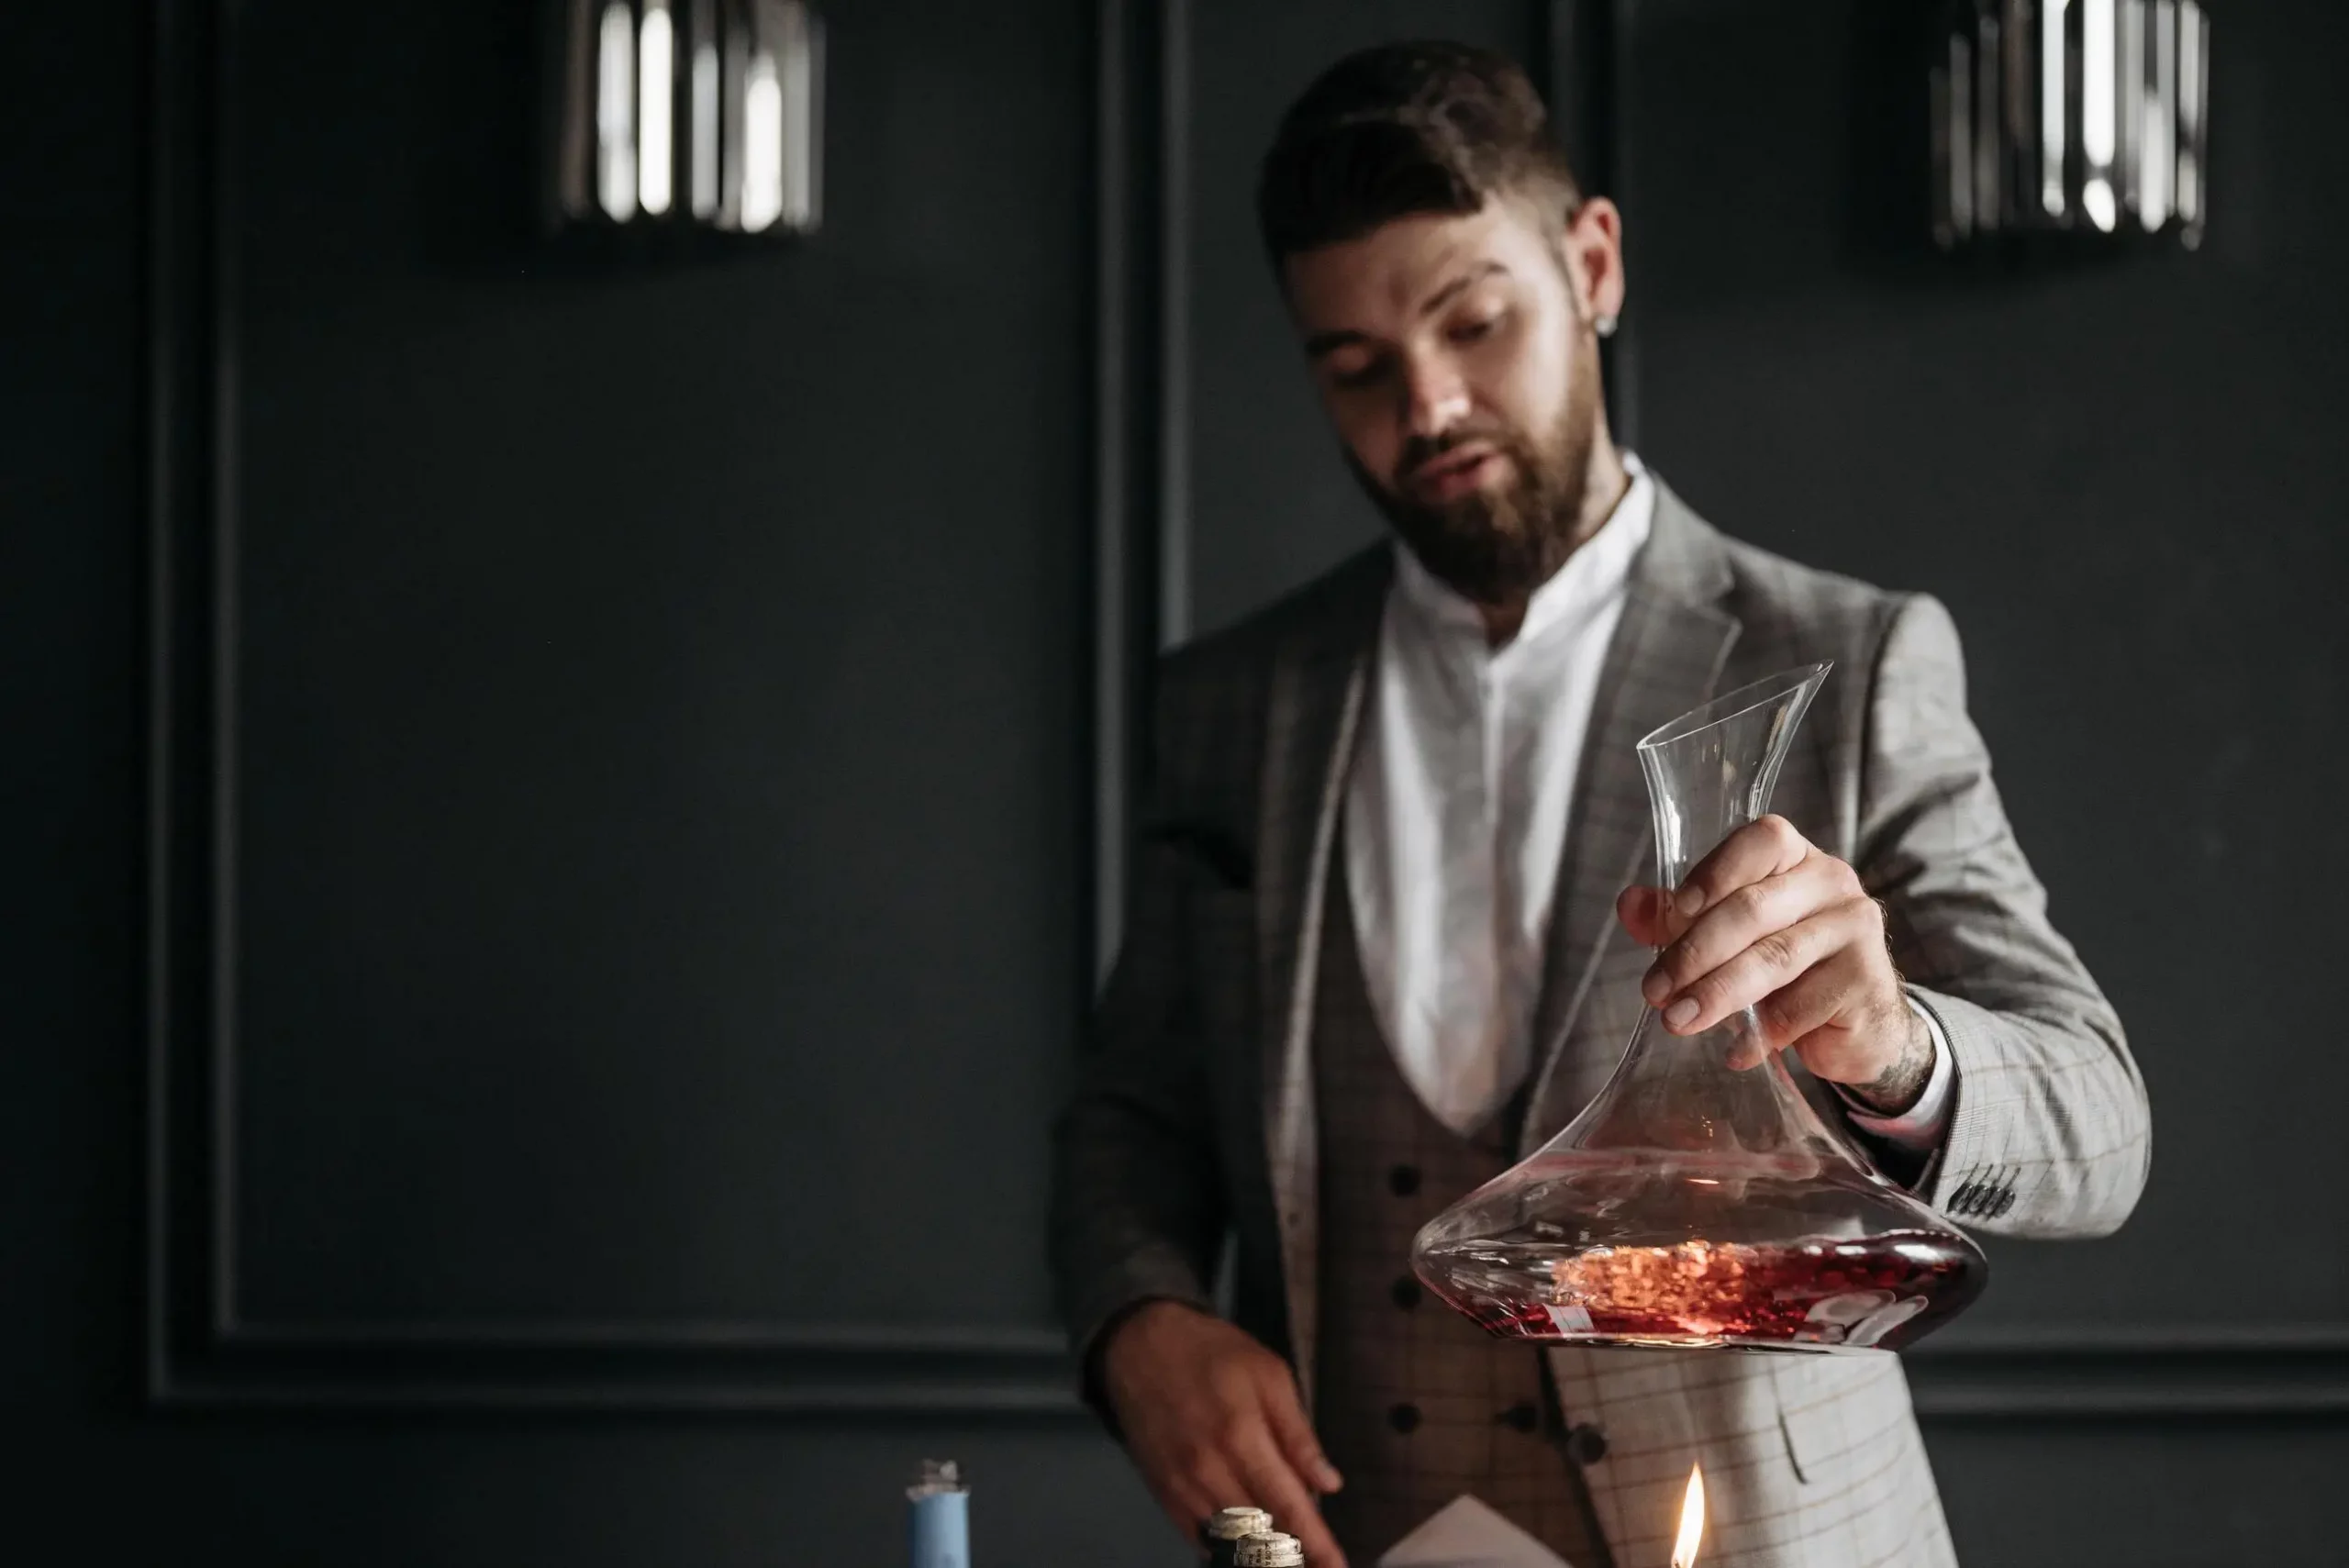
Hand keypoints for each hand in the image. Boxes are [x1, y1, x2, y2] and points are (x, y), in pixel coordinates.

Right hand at [1099, 1300, 1346, 1566]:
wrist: (1139, 1345)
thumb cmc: (1211, 1352)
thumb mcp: (1269, 1375)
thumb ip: (1298, 1434)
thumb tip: (1329, 1482)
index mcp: (1243, 1436)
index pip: (1289, 1506)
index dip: (1317, 1544)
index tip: (1337, 1567)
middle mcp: (1210, 1471)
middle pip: (1260, 1534)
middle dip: (1293, 1555)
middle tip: (1318, 1563)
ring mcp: (1182, 1487)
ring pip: (1230, 1542)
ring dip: (1260, 1554)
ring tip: (1286, 1556)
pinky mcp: (1163, 1493)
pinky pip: (1199, 1537)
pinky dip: (1226, 1548)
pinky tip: (1247, 1547)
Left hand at [1615, 814, 1933, 1112]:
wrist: (1860, 1021)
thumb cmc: (1786, 966)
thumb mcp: (1729, 936)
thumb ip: (1678, 918)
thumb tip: (1628, 904)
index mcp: (1796, 857)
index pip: (1762, 841)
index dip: (1716, 872)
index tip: (1676, 911)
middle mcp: (1832, 882)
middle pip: (1754, 907)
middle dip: (1695, 952)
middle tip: (1656, 991)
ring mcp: (1855, 929)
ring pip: (1774, 958)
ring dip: (1717, 993)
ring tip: (1679, 1021)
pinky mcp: (1866, 981)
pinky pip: (1800, 1008)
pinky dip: (1759, 1035)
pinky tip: (1735, 1052)